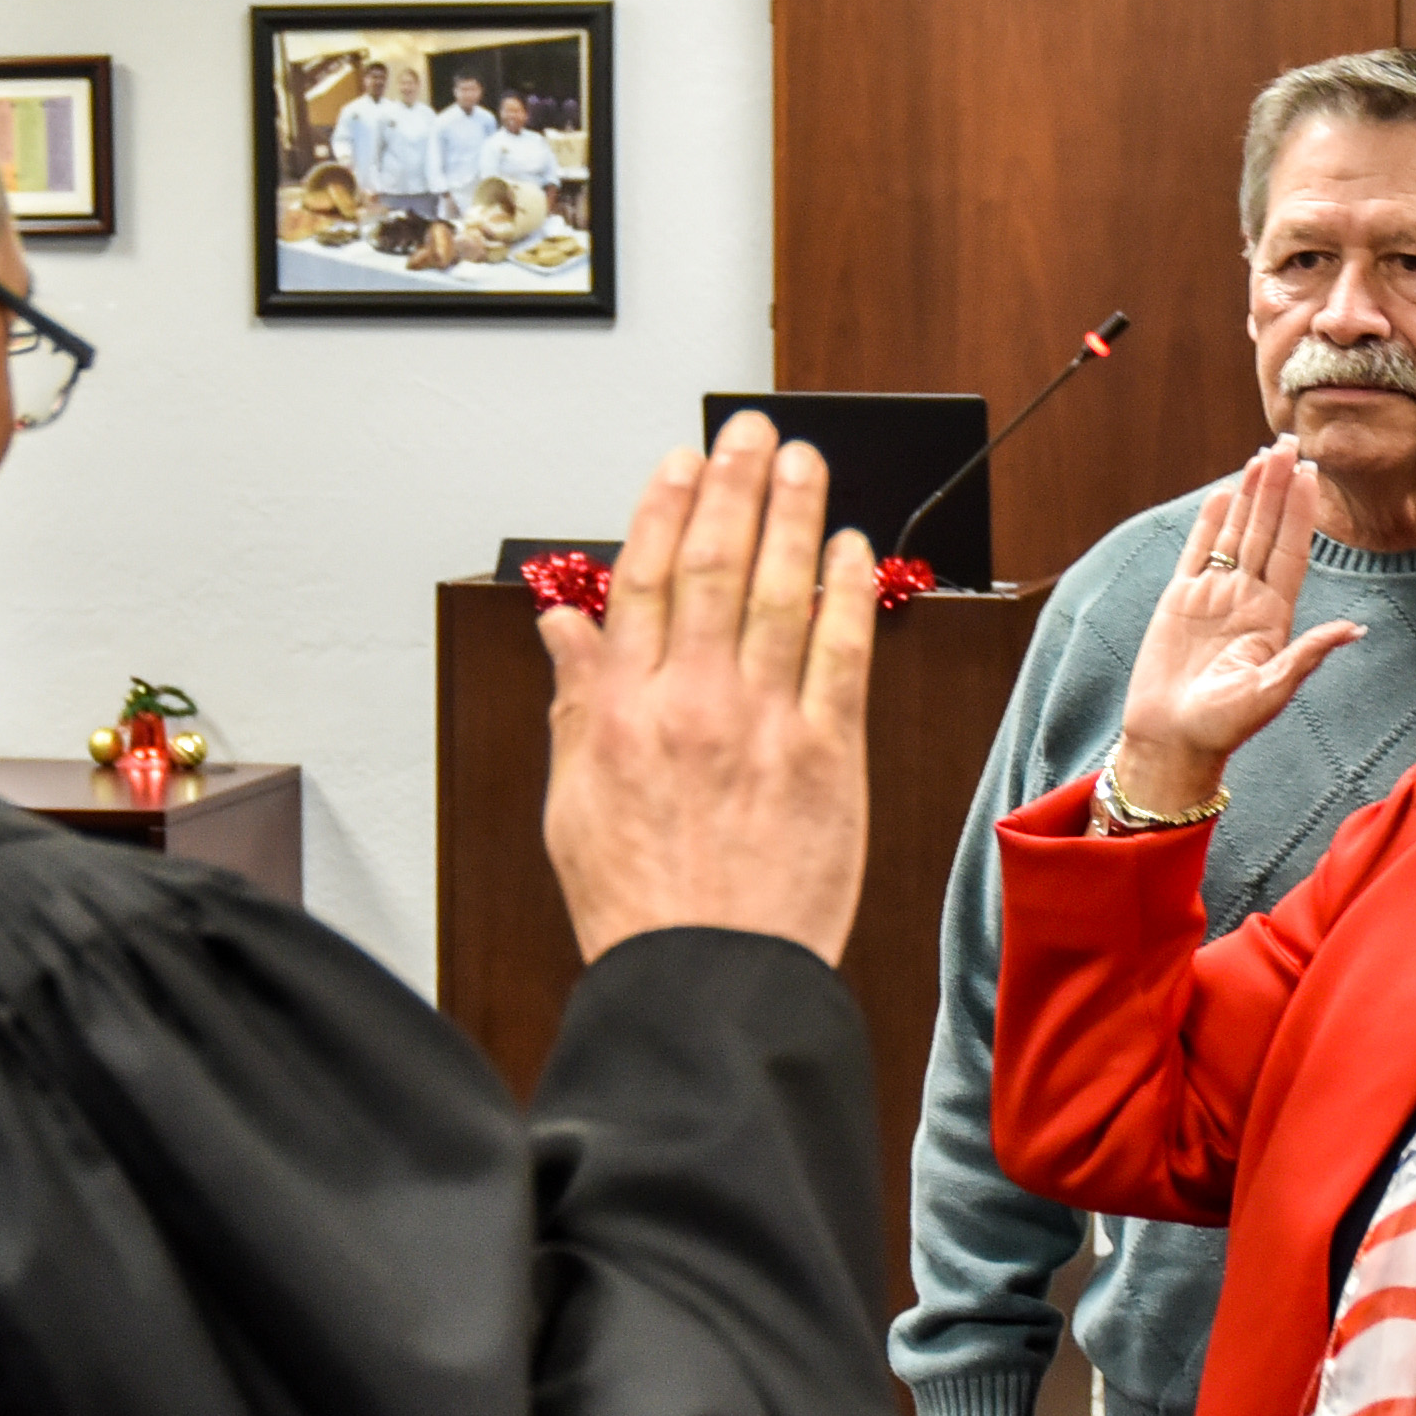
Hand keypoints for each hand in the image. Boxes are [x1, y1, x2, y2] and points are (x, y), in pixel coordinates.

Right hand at [540, 411, 875, 967]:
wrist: (707, 982)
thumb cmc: (639, 906)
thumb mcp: (573, 803)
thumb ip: (574, 703)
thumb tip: (561, 626)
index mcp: (622, 713)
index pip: (641, 581)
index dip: (663, 510)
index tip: (680, 463)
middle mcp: (691, 706)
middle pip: (714, 568)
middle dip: (735, 488)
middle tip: (752, 432)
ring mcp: (763, 728)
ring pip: (782, 595)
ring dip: (796, 517)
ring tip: (806, 461)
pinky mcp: (828, 760)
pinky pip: (842, 657)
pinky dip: (848, 594)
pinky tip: (853, 548)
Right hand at [1112, 438, 1362, 811]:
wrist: (1172, 741)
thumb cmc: (1222, 727)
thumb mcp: (1271, 693)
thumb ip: (1307, 656)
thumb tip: (1353, 629)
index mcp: (1274, 617)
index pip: (1291, 551)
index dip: (1300, 511)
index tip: (1310, 472)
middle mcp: (1248, 600)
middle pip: (1265, 530)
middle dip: (1277, 487)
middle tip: (1287, 441)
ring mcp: (1214, 597)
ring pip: (1235, 533)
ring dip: (1248, 495)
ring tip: (1260, 454)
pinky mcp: (1181, 602)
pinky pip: (1198, 552)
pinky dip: (1210, 522)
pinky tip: (1224, 492)